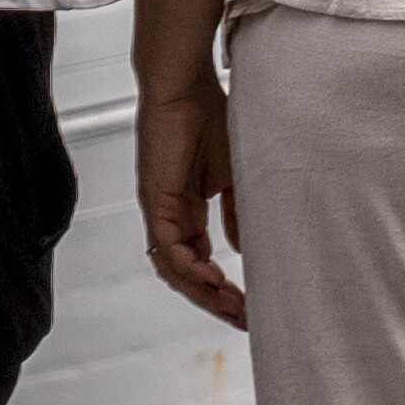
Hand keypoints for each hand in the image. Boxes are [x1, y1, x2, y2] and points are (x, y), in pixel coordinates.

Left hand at [135, 73, 245, 327]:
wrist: (184, 84)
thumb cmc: (209, 116)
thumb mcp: (233, 173)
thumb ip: (235, 211)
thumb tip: (241, 247)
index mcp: (184, 210)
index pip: (199, 261)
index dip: (221, 287)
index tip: (249, 306)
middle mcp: (168, 216)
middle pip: (185, 275)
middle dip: (215, 301)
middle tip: (245, 320)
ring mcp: (159, 211)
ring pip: (174, 270)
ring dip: (203, 293)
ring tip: (234, 308)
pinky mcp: (156, 201)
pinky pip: (168, 249)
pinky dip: (191, 269)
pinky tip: (216, 279)